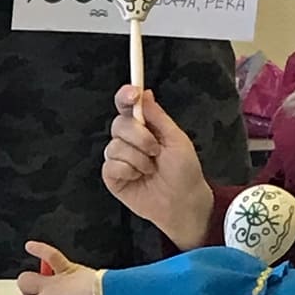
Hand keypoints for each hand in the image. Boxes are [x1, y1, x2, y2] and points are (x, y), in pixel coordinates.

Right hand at [102, 84, 213, 248]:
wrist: (182, 201)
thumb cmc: (184, 171)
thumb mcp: (176, 138)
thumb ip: (158, 116)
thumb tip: (144, 93)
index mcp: (144, 126)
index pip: (126, 105)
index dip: (125, 96)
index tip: (133, 94)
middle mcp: (128, 139)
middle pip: (119, 124)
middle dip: (139, 137)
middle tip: (156, 150)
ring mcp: (118, 158)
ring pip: (115, 146)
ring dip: (138, 159)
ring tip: (150, 169)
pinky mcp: (112, 176)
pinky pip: (111, 165)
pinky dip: (128, 171)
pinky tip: (138, 178)